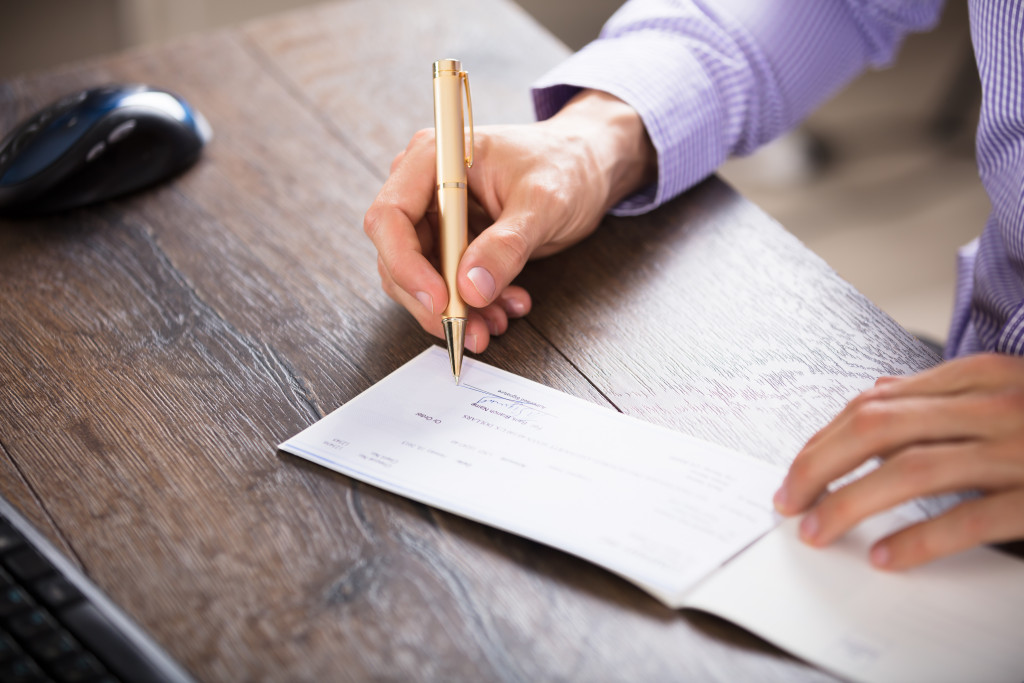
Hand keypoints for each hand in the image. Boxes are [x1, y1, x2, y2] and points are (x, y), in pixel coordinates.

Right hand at [364, 90, 654, 352]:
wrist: (587, 167)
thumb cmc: (566, 165)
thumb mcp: (543, 202)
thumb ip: (507, 244)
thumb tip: (471, 287)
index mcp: (435, 158)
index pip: (391, 216)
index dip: (406, 264)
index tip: (440, 301)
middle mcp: (424, 186)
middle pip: (398, 255)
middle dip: (433, 300)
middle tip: (468, 330)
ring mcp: (436, 217)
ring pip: (421, 279)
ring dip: (455, 310)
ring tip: (496, 321)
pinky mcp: (452, 243)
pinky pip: (447, 285)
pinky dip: (472, 305)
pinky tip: (505, 308)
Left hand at [774, 353, 1023, 568]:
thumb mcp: (1008, 392)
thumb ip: (947, 395)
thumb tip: (879, 396)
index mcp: (981, 376)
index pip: (875, 404)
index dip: (823, 439)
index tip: (795, 472)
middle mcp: (994, 405)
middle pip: (877, 428)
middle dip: (819, 467)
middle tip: (789, 501)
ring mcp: (1018, 449)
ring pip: (910, 469)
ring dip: (849, 504)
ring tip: (816, 531)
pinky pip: (968, 518)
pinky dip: (919, 539)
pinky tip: (884, 555)